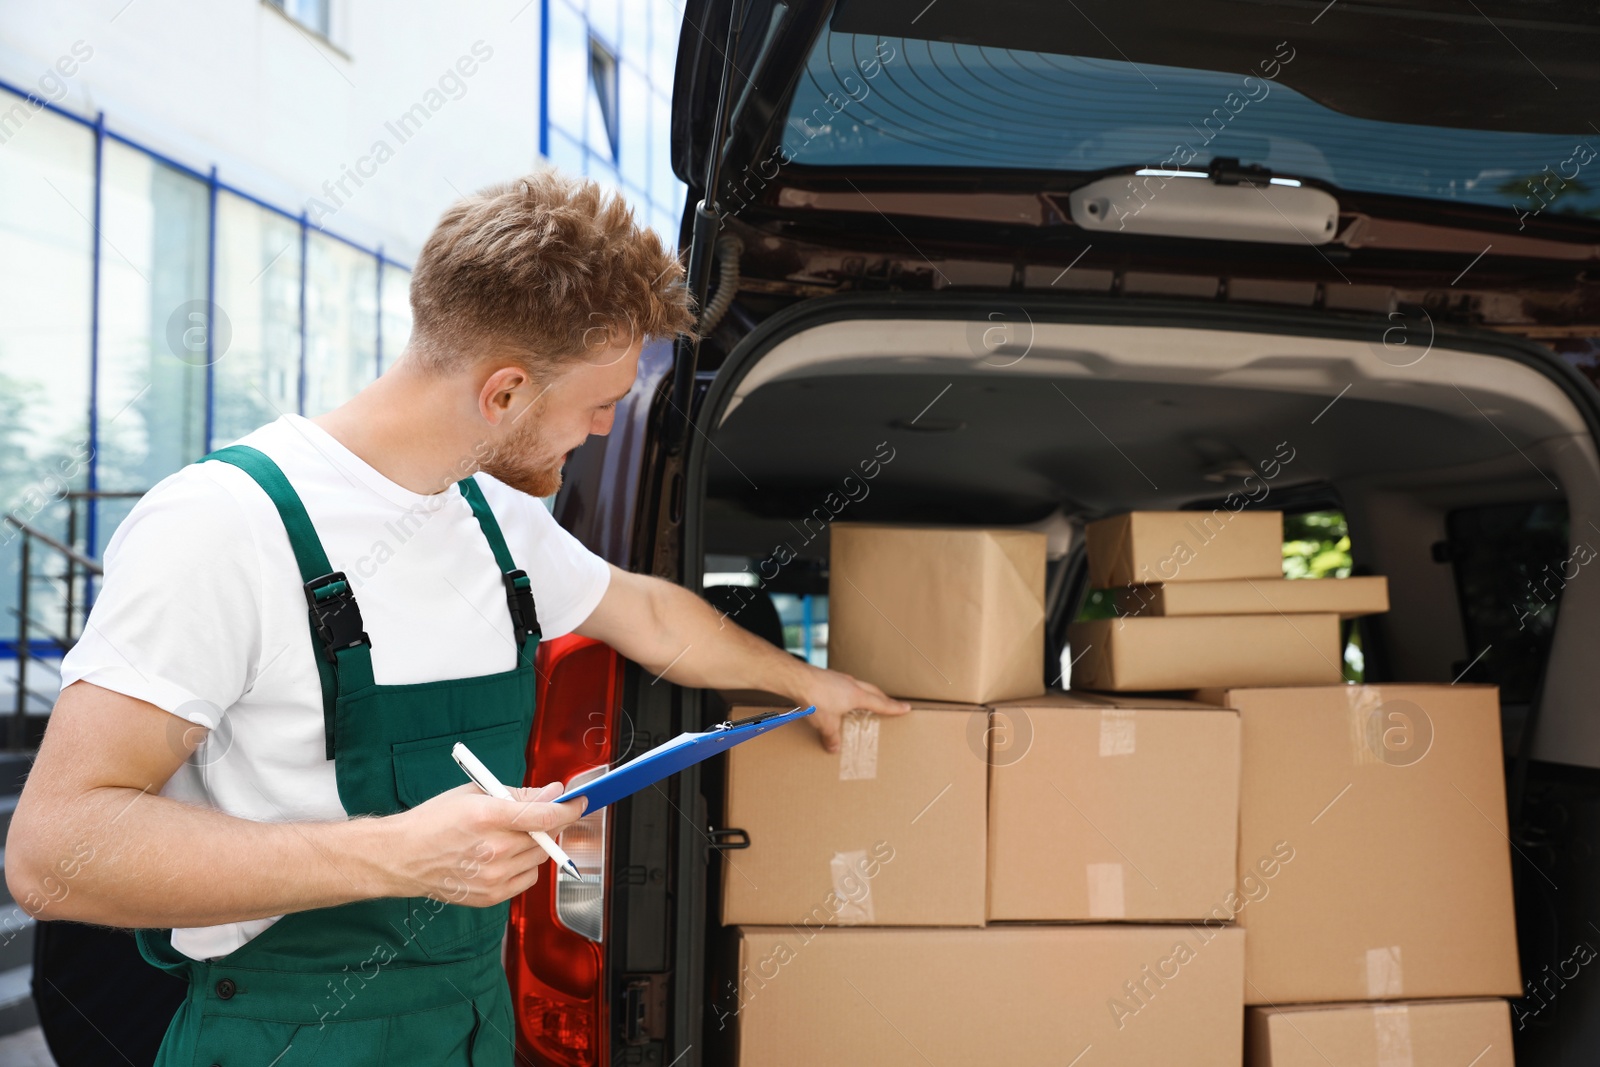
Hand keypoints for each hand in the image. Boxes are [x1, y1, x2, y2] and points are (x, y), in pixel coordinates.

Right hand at [381, 782, 585, 906]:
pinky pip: (528, 879)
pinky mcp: (491, 895)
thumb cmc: (433, 821)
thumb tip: (553, 793)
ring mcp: (493, 876)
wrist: (402, 857)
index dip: (569, 808)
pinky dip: (525, 865)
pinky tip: (506, 856)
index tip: (579, 802)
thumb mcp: (474, 793)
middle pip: (546, 836)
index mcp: (488, 816)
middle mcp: (493, 849)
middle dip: (550, 823)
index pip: (546, 815)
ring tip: (511, 836)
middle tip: (540, 815)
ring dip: (537, 844)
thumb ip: (518, 794)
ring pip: (540, 858)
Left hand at [797, 668, 912, 753]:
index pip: (881, 703)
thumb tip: (834, 748)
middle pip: (873, 691)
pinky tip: (841, 694)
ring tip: (866, 698)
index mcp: (857, 696)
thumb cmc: (815, 699)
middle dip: (883, 698)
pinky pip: (844, 683)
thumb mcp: (826, 724)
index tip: (906, 708)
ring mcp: (839, 678)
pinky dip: (848, 690)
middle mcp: (851, 684)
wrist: (798, 679)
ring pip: (859, 685)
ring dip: (865, 692)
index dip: (894, 708)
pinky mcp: (828, 676)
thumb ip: (832, 737)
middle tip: (890, 703)